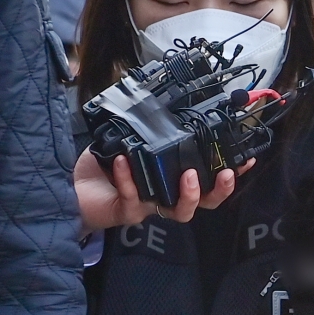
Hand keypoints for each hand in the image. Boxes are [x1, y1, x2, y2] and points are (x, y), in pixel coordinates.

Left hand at [74, 147, 254, 233]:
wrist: (68, 187)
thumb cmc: (100, 165)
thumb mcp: (127, 141)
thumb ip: (144, 131)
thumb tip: (158, 102)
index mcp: (171, 180)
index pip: (208, 180)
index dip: (229, 174)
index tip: (246, 160)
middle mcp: (165, 196)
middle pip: (204, 203)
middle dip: (219, 190)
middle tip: (226, 174)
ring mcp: (148, 207)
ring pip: (179, 212)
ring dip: (189, 195)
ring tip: (188, 176)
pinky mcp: (126, 213)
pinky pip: (133, 197)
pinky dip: (128, 178)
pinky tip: (123, 161)